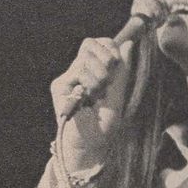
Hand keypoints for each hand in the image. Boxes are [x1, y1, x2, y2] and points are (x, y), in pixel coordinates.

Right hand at [50, 38, 134, 169]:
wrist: (89, 144)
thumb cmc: (103, 126)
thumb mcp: (118, 95)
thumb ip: (121, 71)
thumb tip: (127, 44)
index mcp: (94, 71)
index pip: (101, 44)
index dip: (110, 47)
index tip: (117, 62)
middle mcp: (79, 71)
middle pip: (90, 43)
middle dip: (106, 58)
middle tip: (108, 81)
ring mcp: (68, 78)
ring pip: (87, 57)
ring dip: (100, 76)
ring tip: (97, 95)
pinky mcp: (59, 85)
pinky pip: (79, 70)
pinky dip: (90, 83)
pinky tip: (87, 98)